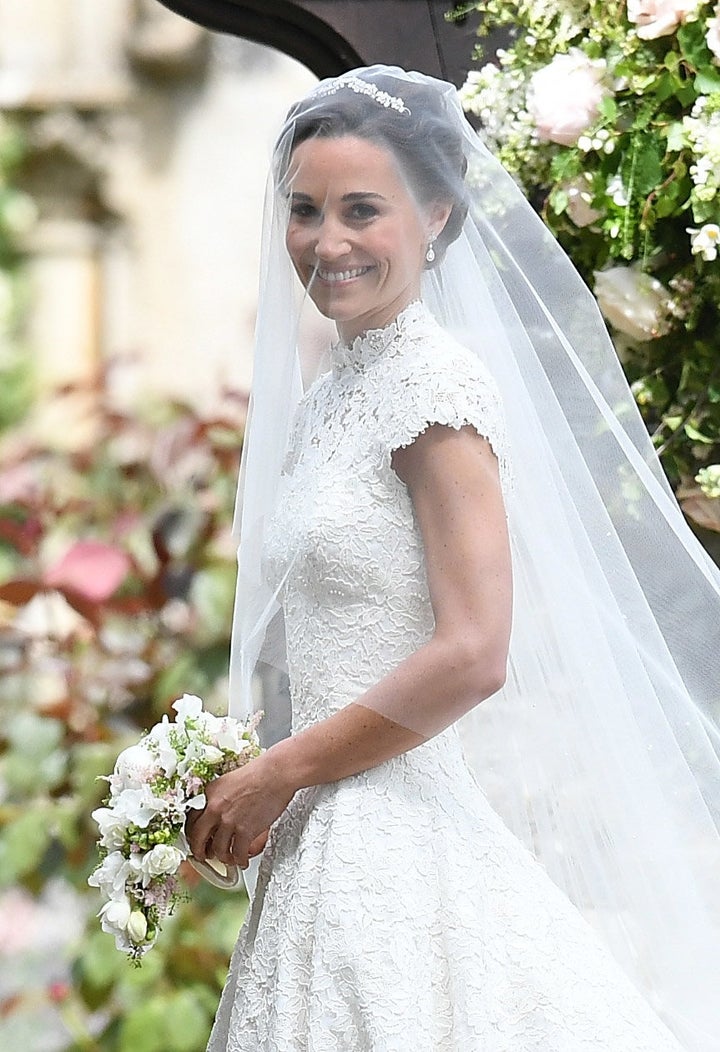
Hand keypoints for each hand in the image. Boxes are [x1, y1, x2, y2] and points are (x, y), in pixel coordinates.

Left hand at [185, 751, 294, 868]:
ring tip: (229, 858)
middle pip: (197, 838)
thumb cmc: (259, 773)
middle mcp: (214, 808)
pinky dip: (240, 860)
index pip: (191, 820)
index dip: (193, 834)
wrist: (276, 774)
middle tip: (204, 855)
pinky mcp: (245, 831)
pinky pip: (238, 853)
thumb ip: (218, 798)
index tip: (197, 839)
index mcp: (208, 794)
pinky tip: (243, 860)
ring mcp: (229, 821)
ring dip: (223, 857)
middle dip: (199, 851)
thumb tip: (216, 815)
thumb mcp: (228, 782)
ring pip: (218, 850)